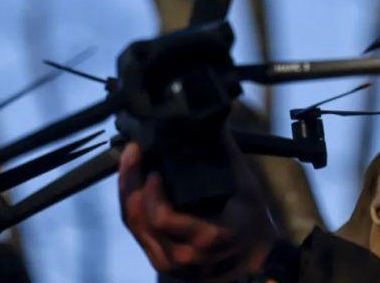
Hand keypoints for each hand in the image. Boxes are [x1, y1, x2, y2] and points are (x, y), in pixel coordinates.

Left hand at [119, 140, 276, 281]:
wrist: (251, 257)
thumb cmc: (250, 221)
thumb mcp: (247, 186)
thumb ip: (225, 151)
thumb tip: (211, 117)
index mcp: (207, 236)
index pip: (162, 218)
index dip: (151, 191)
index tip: (154, 168)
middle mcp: (184, 254)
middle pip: (140, 218)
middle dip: (131, 180)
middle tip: (133, 152)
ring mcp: (169, 261)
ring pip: (134, 223)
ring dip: (127, 188)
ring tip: (130, 159)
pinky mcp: (159, 260)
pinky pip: (137, 229)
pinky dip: (131, 201)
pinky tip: (132, 180)